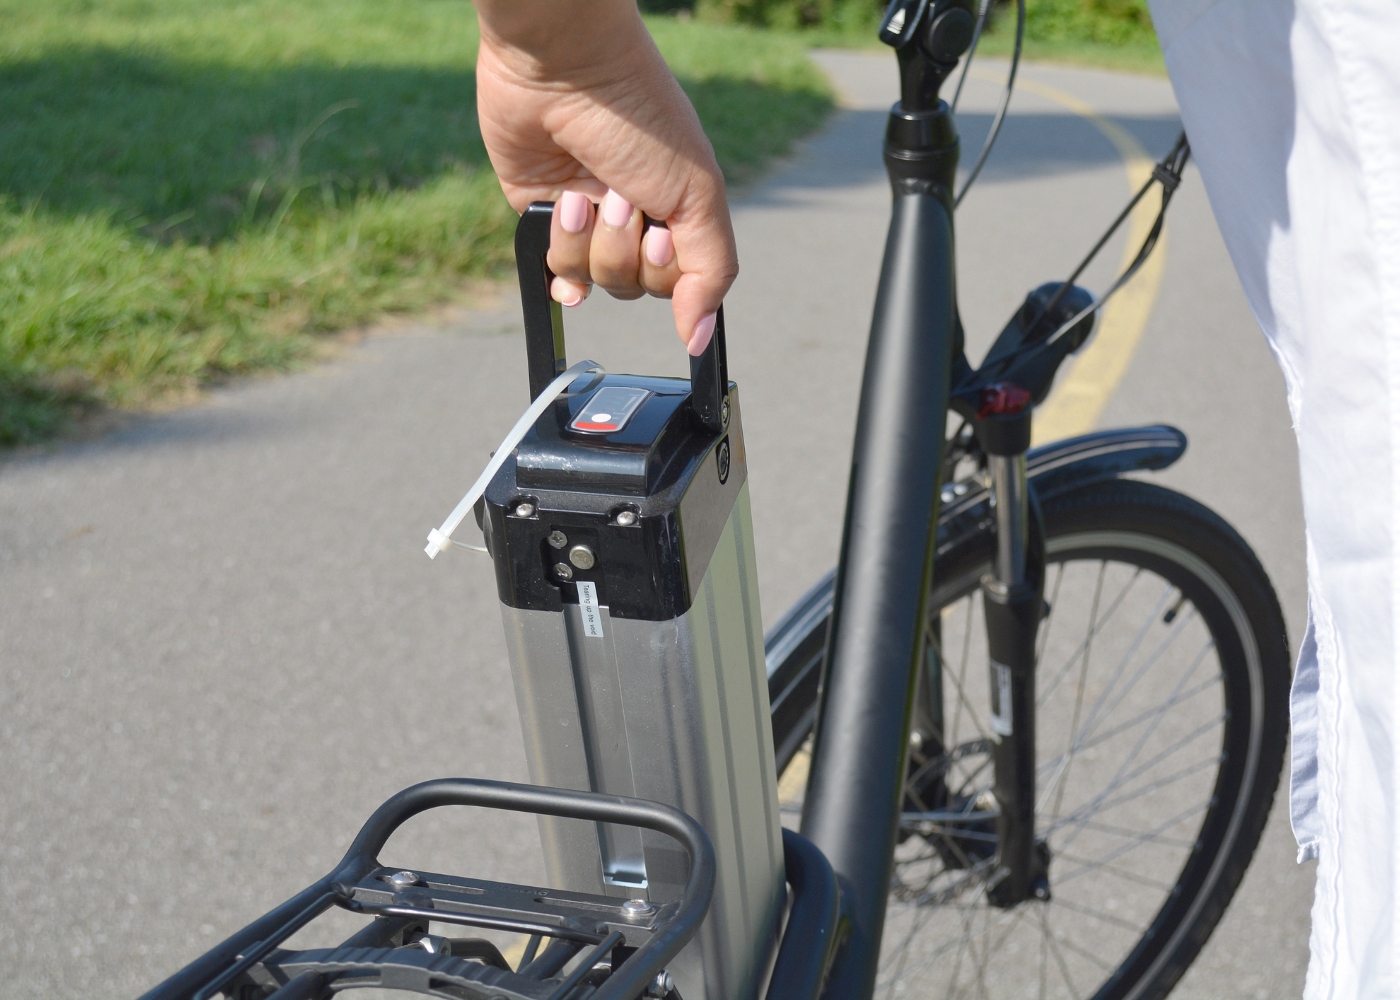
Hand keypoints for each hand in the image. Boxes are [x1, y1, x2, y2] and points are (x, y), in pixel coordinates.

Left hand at [474, 0, 735, 353]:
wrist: (563, 70)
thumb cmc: (640, 118)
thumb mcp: (697, 195)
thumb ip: (710, 272)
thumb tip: (699, 337)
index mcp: (678, 212)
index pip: (679, 283)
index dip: (664, 268)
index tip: (658, 232)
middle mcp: (636, 221)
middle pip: (633, 287)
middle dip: (623, 247)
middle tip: (618, 196)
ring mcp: (588, 221)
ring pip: (592, 279)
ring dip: (586, 238)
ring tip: (581, 189)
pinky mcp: (542, 216)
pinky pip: (554, 269)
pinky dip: (557, 253)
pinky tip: (560, 216)